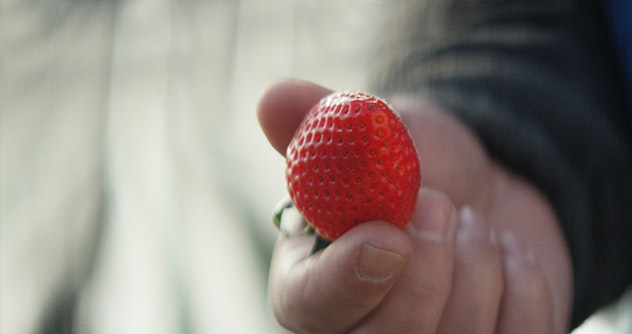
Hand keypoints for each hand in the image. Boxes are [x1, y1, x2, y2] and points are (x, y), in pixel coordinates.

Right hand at [258, 79, 571, 332]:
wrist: (480, 189)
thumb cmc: (417, 167)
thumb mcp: (377, 136)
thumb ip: (327, 125)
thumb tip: (273, 98)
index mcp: (315, 279)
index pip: (309, 305)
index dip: (346, 279)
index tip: (389, 235)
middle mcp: (361, 326)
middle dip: (427, 270)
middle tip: (442, 205)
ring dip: (479, 262)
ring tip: (474, 223)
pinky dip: (524, 284)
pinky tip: (508, 255)